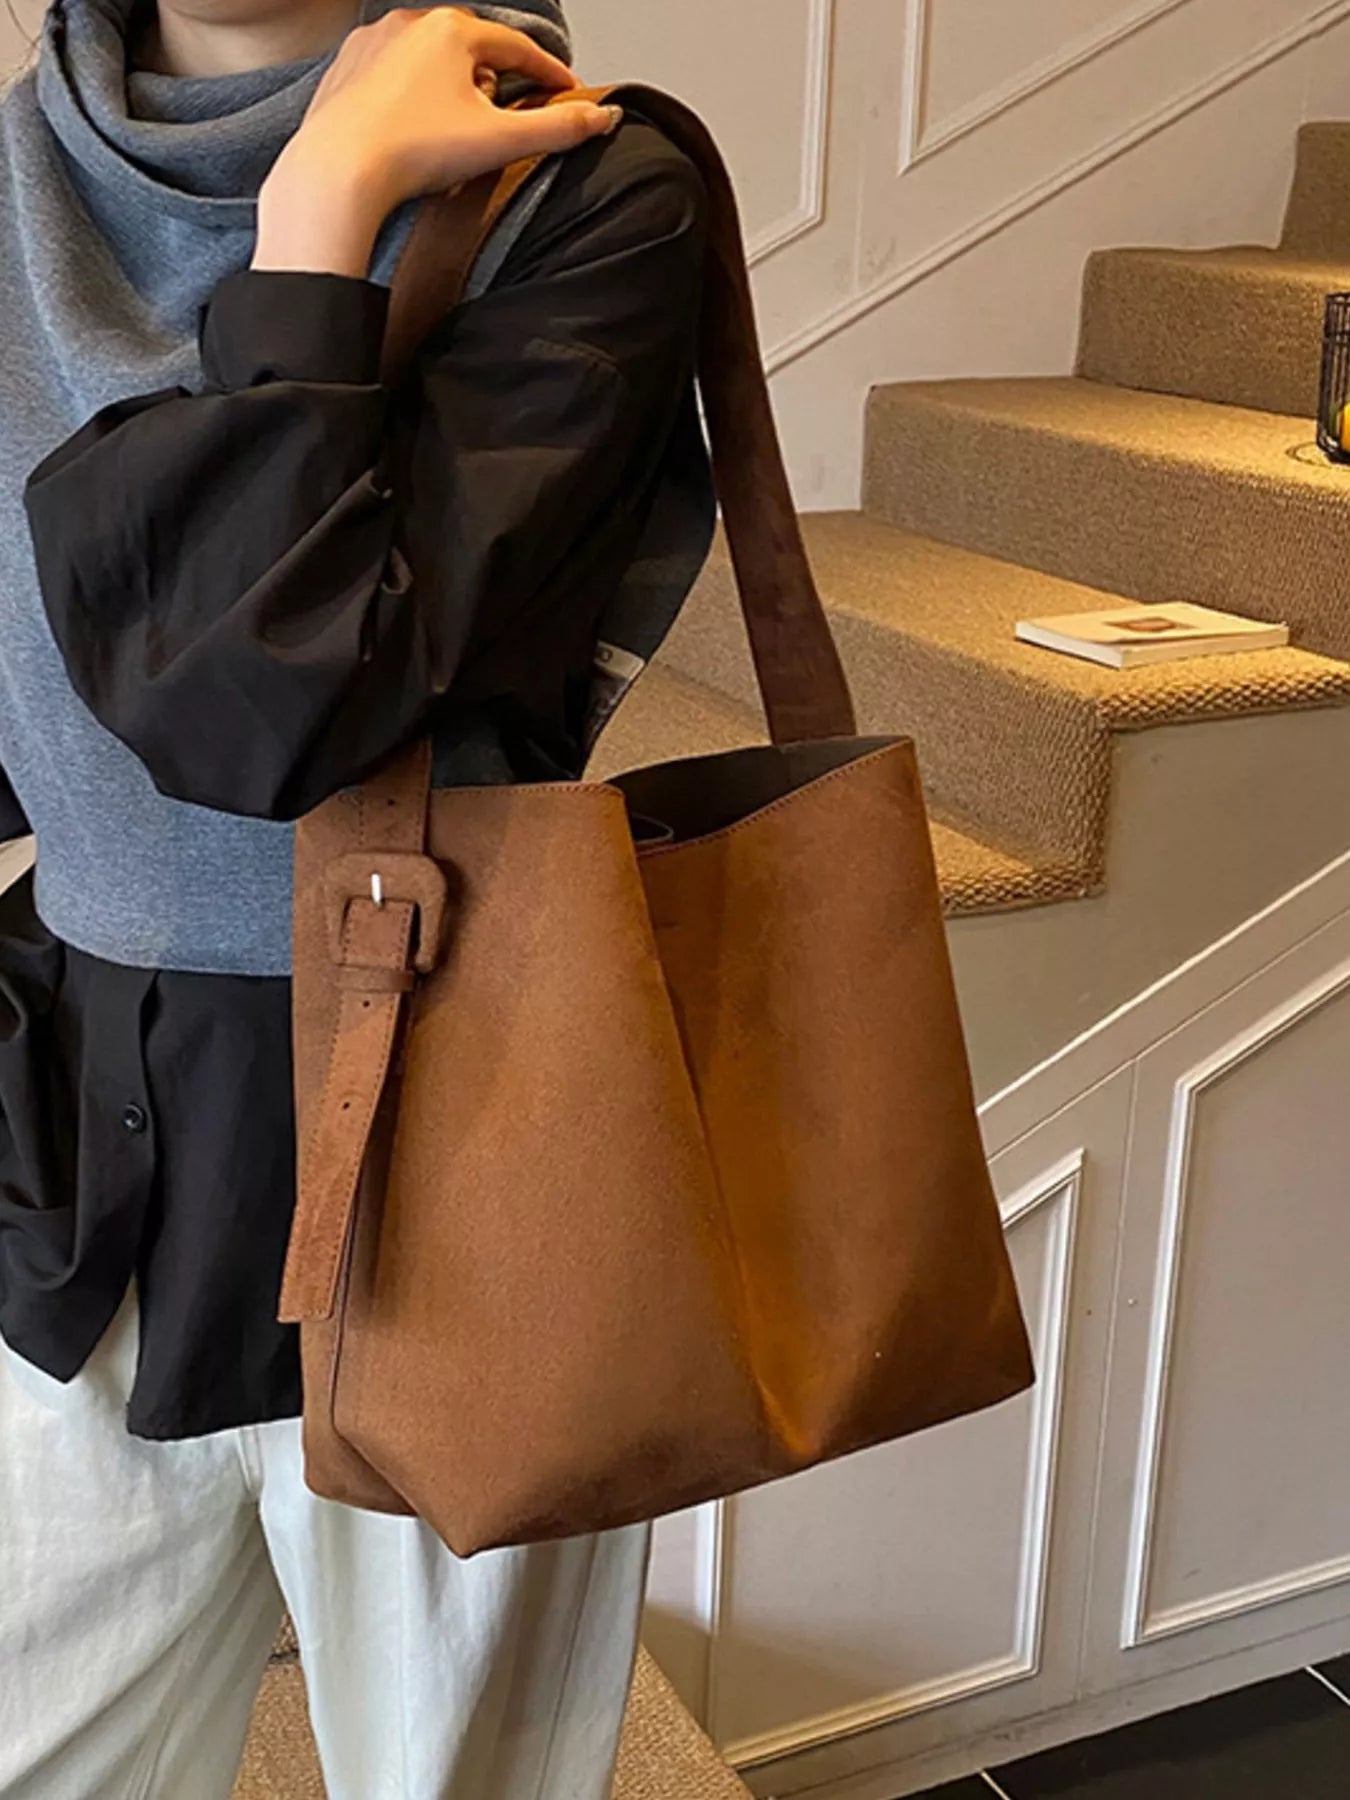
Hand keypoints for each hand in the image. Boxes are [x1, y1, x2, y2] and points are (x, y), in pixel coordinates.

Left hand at [255, 7, 622, 277]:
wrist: (338, 173)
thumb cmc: (410, 152)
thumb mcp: (502, 142)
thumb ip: (558, 130)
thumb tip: (603, 118)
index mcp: (451, 31)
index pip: (517, 48)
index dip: (547, 74)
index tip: (566, 92)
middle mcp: (408, 25)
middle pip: (471, 50)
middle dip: (495, 80)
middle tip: (510, 116)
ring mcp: (372, 45)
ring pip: (429, 61)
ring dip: (453, 87)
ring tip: (461, 129)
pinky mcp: (345, 72)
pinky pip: (393, 78)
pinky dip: (414, 97)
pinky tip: (417, 130)